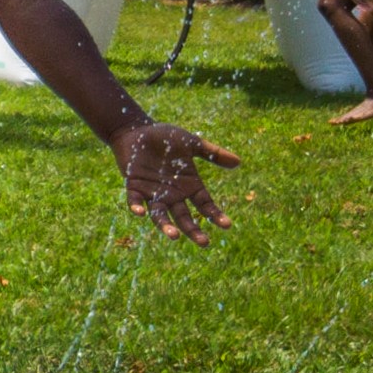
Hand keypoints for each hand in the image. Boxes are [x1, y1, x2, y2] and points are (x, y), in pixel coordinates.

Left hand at [109, 122, 239, 245]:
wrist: (137, 130)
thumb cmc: (165, 137)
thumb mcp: (191, 143)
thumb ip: (212, 153)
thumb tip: (238, 161)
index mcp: (188, 185)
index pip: (204, 205)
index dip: (215, 215)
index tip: (227, 225)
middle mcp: (172, 194)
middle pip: (184, 217)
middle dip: (193, 230)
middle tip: (204, 242)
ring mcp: (153, 192)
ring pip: (160, 215)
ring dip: (166, 226)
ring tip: (174, 236)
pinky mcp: (134, 186)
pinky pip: (135, 200)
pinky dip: (136, 207)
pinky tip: (140, 213)